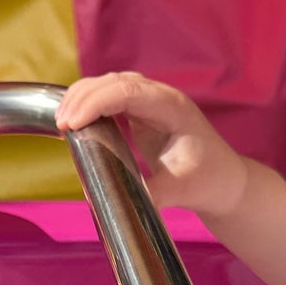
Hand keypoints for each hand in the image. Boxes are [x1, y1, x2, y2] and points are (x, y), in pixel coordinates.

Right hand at [56, 71, 248, 216]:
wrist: (224, 181)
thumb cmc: (209, 182)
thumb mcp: (183, 190)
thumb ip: (153, 194)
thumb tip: (119, 203)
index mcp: (173, 108)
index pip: (128, 91)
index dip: (96, 102)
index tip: (72, 123)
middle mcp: (161, 97)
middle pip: (114, 81)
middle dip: (83, 98)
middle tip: (61, 126)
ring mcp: (151, 101)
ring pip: (109, 84)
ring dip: (83, 97)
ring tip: (62, 124)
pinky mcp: (142, 111)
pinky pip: (110, 96)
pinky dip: (89, 104)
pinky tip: (74, 121)